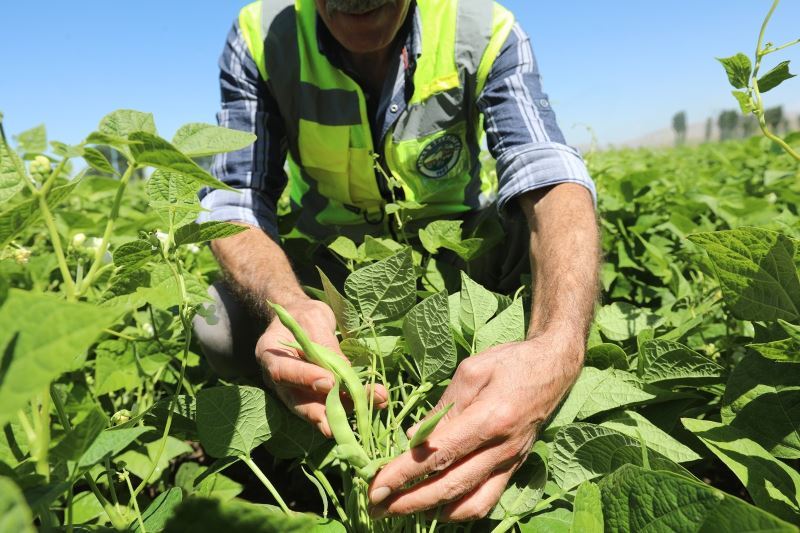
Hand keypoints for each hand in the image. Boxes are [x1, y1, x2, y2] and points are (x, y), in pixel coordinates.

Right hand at [256, 297, 387, 436]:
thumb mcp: (314, 319)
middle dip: (322, 414)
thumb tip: (345, 370)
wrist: (302, 319)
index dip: (305, 378)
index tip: (329, 382)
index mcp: (270, 354)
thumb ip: (325, 344)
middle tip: (338, 426)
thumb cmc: (304, 315)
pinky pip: (334, 404)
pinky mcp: (317, 396)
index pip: (283, 371)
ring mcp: (298, 391)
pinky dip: (354, 403)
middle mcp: (281, 380)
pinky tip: (377, 400)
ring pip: (320, 407)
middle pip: (298, 402)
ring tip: (376, 401)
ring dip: (348, 408)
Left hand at [368, 334, 582, 520]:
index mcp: (489, 419)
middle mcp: (501, 449)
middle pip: (450, 487)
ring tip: (400, 510)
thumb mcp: (471, 372)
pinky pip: (487, 500)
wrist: (554, 368)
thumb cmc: (510, 362)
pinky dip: (460, 510)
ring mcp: (510, 463)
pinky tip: (437, 507)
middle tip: (375, 507)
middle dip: (409, 501)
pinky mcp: (513, 468)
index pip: (438, 455)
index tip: (376, 485)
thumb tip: (412, 439)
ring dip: (431, 512)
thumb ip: (443, 408)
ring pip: (470, 504)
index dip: (404, 474)